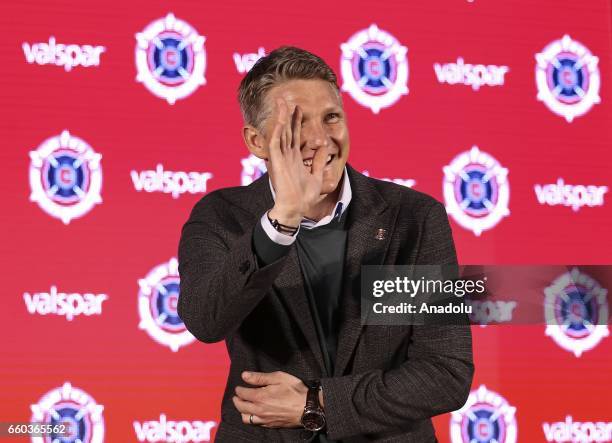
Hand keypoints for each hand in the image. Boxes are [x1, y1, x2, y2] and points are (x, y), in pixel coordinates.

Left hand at [233, 370, 307, 427]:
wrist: (308, 408)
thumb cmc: (294, 390)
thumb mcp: (278, 378)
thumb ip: (259, 377)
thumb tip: (244, 376)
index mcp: (259, 397)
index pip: (242, 394)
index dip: (239, 389)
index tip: (239, 386)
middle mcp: (259, 410)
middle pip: (240, 407)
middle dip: (236, 400)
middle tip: (237, 396)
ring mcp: (264, 419)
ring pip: (246, 418)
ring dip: (242, 411)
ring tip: (244, 405)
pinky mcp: (270, 425)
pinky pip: (255, 424)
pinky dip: (251, 418)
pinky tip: (254, 413)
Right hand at [266, 98, 329, 225]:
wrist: (297, 208)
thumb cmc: (305, 196)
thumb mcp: (317, 176)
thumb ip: (319, 161)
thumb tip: (325, 147)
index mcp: (294, 158)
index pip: (294, 135)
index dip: (296, 121)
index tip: (298, 108)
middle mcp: (286, 155)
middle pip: (286, 130)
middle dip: (287, 114)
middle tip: (286, 99)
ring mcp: (281, 158)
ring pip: (280, 133)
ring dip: (281, 118)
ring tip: (281, 102)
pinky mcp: (277, 162)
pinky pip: (276, 144)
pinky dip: (277, 131)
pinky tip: (280, 120)